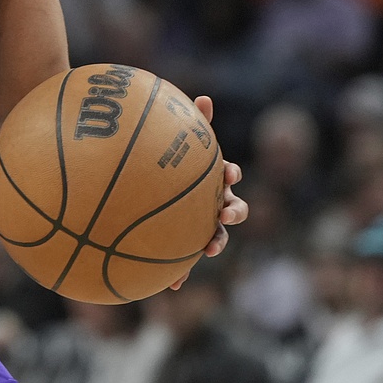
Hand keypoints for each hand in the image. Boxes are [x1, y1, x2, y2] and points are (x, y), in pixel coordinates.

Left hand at [169, 96, 244, 288]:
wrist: (148, 193)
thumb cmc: (171, 165)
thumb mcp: (180, 145)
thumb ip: (193, 124)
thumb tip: (204, 97)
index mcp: (212, 180)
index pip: (228, 177)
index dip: (231, 176)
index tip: (228, 174)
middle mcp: (214, 203)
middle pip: (232, 209)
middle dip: (233, 213)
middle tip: (224, 213)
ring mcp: (202, 226)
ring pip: (215, 236)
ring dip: (215, 242)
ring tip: (209, 249)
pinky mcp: (186, 246)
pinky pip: (185, 260)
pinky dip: (182, 272)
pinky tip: (173, 285)